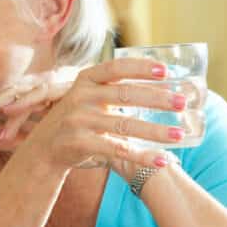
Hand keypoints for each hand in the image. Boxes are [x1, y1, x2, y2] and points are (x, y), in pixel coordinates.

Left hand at [0, 66, 80, 150]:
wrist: (124, 133)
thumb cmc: (88, 132)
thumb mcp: (51, 135)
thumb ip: (25, 136)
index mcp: (45, 95)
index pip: (14, 99)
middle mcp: (52, 86)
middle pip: (16, 93)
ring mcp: (62, 83)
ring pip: (28, 93)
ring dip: (7, 105)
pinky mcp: (73, 86)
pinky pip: (45, 95)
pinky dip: (26, 104)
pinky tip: (9, 113)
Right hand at [14, 56, 187, 171]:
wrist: (43, 149)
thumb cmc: (76, 120)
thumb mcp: (87, 97)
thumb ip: (112, 88)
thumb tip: (157, 80)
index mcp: (85, 80)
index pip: (115, 68)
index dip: (140, 67)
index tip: (166, 71)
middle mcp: (80, 97)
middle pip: (125, 95)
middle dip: (157, 98)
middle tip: (183, 102)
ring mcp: (79, 121)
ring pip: (124, 125)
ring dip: (155, 131)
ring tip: (179, 134)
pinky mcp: (80, 144)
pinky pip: (117, 149)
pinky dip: (141, 155)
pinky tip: (161, 159)